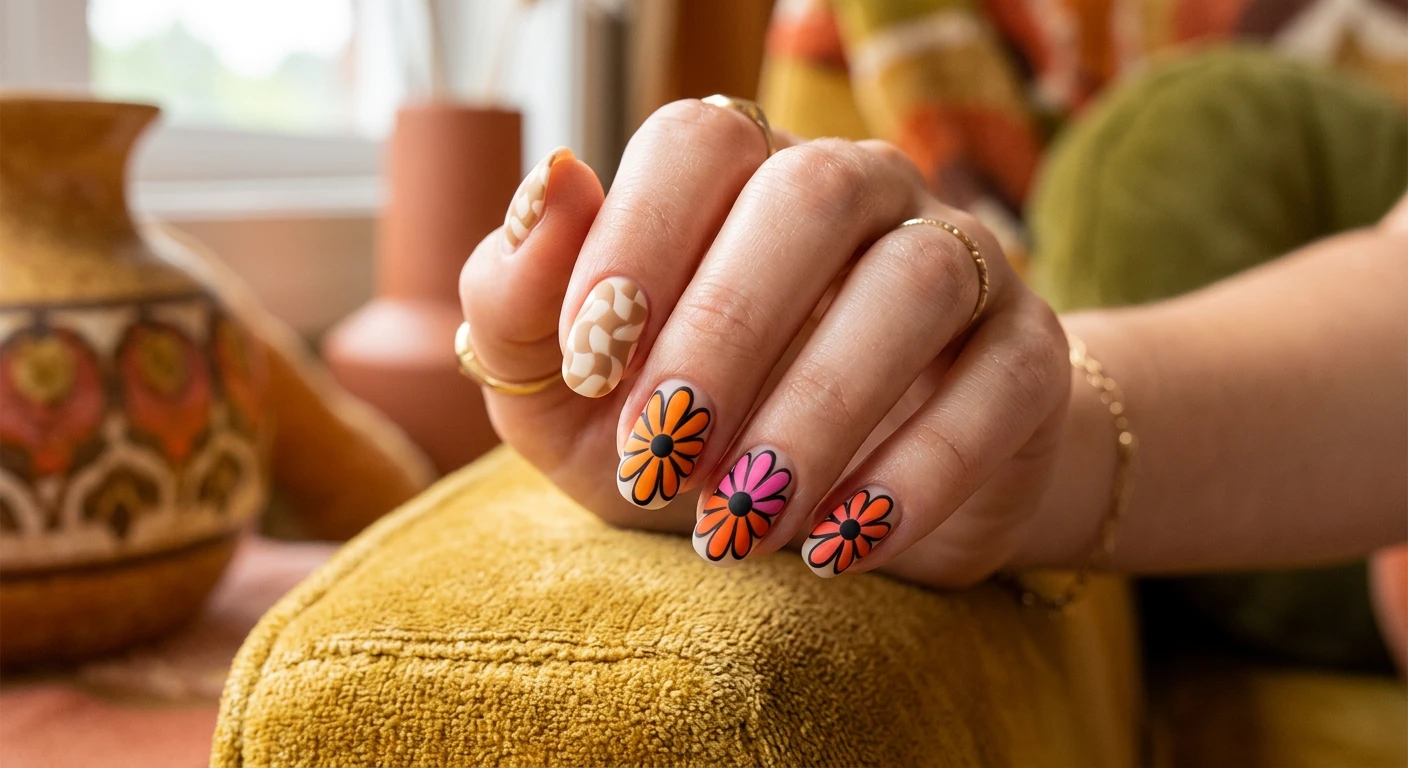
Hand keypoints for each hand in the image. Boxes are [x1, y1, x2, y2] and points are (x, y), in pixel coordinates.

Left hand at [458, 98, 1069, 585]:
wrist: (840, 515)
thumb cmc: (689, 435)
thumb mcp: (573, 398)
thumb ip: (520, 303)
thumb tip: (548, 184)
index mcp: (741, 175)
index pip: (699, 141)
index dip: (636, 240)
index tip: (589, 366)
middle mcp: (858, 189)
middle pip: (811, 196)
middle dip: (725, 333)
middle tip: (663, 459)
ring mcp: (958, 261)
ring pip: (914, 283)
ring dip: (818, 412)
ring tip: (744, 523)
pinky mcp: (1027, 355)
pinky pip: (996, 389)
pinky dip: (914, 478)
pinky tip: (837, 548)